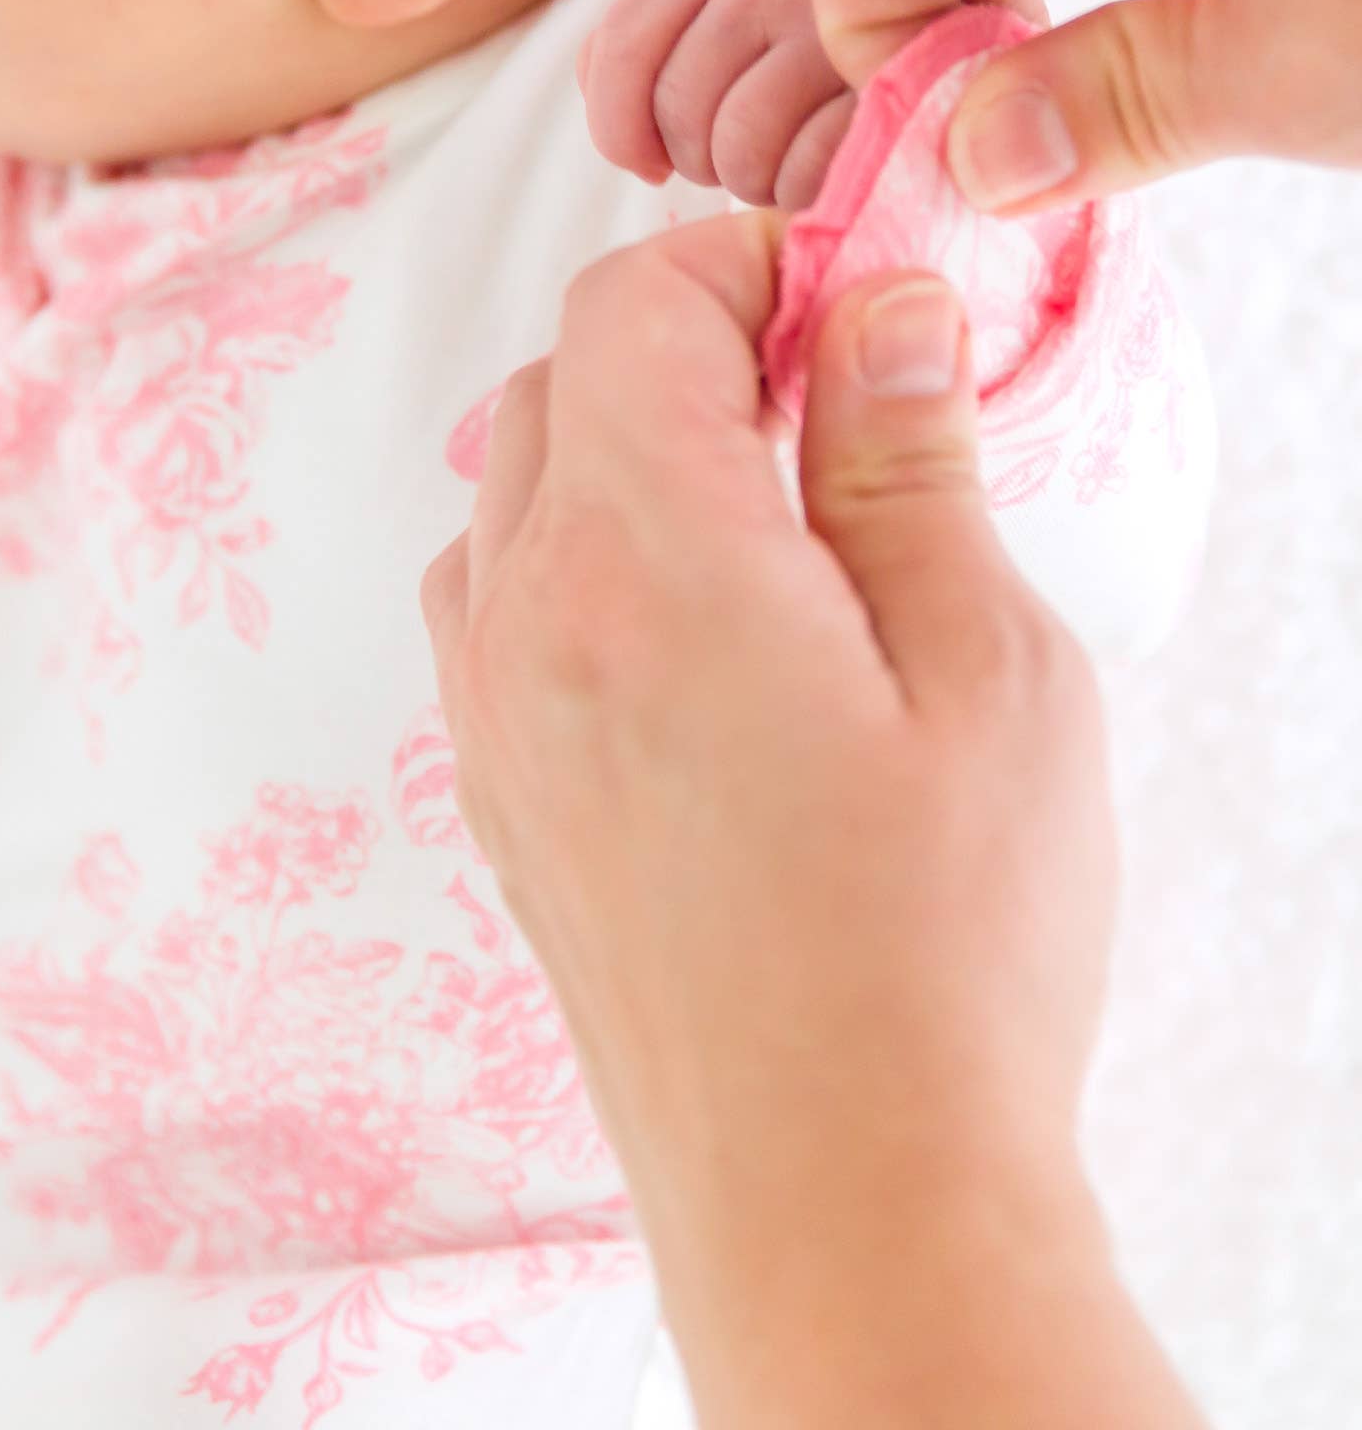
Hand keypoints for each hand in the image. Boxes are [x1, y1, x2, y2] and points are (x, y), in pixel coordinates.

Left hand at [422, 218, 1194, 1425]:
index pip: (629, 305)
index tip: (846, 306)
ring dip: (617, 455)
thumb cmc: (938, 952)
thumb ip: (906, 460)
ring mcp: (492, 717)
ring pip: (509, 492)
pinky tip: (692, 636)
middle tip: (829, 410)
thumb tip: (873, 307)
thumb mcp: (986, 673)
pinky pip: (493, 608)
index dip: (740, 268)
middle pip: (555, 384)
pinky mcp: (499, 801)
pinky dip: (571, 560)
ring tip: (764, 527)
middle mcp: (527, 620)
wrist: (843, 1210)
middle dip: (684, 351)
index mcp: (643, 558)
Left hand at [578, 0, 854, 206]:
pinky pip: (804, 164)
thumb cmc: (767, 103)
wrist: (880, 108)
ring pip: (739, 140)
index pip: (619, 42)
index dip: (616, 125)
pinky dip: (798, 189)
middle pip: (678, 103)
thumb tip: (613, 124)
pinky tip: (814, 177)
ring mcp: (829, 32)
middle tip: (730, 159)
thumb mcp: (688, 69)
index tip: (647, 163)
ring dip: (746, 180)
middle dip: (691, 159)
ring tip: (772, 168)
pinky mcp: (882, 86)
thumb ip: (627, 71)